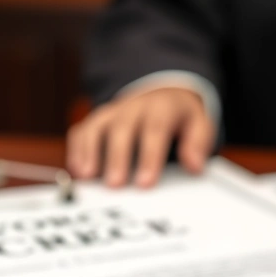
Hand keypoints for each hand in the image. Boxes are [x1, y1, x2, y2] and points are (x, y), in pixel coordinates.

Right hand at [66, 87, 215, 187]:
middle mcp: (133, 108)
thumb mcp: (198, 123)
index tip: (145, 183)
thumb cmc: (179, 116)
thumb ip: (198, 143)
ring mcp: (112, 113)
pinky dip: (78, 149)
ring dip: (90, 151)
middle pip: (122, 129)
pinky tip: (77, 171)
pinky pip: (83, 130)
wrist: (161, 92)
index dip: (149, 157)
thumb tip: (195, 166)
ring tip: (87, 176)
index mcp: (161, 108)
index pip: (154, 130)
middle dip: (117, 157)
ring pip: (97, 127)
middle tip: (115, 184)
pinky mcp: (97, 120)